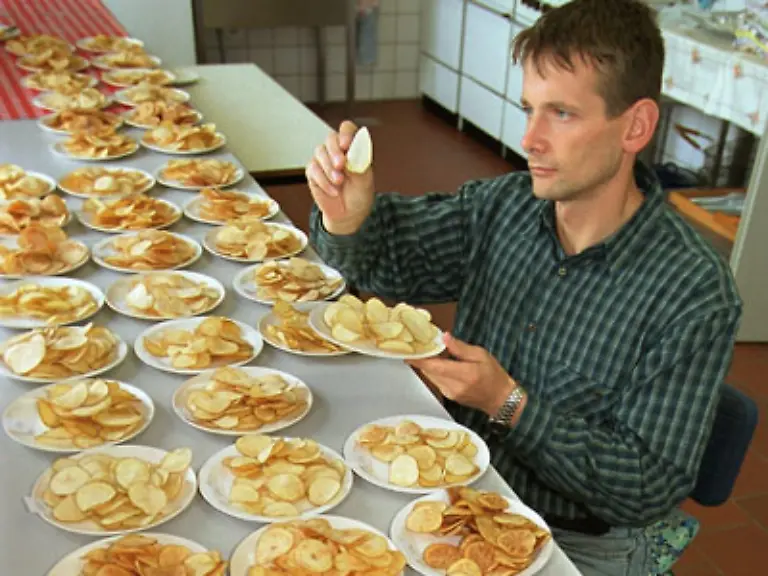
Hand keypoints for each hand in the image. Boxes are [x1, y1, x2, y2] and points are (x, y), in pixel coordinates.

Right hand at [306, 120, 374, 235]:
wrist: (349, 215)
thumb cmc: (359, 194)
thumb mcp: (365, 181)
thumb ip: (361, 164)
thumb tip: (354, 152)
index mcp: (352, 148)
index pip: (347, 129)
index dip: (345, 133)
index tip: (346, 145)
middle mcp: (337, 151)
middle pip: (331, 138)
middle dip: (335, 151)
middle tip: (341, 165)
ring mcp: (323, 160)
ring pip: (320, 152)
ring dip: (329, 168)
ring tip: (339, 182)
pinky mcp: (313, 172)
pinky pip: (313, 169)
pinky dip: (323, 181)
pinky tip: (333, 191)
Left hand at [409, 333, 515, 416]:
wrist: (500, 399)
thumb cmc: (494, 375)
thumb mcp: (481, 355)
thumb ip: (460, 347)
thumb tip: (445, 337)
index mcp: (465, 374)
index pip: (436, 366)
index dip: (420, 359)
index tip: (408, 353)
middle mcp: (455, 386)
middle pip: (430, 371)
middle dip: (422, 358)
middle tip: (417, 346)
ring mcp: (450, 393)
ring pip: (431, 376)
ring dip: (427, 364)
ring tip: (427, 351)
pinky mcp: (449, 396)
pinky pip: (436, 381)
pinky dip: (433, 371)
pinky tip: (438, 363)